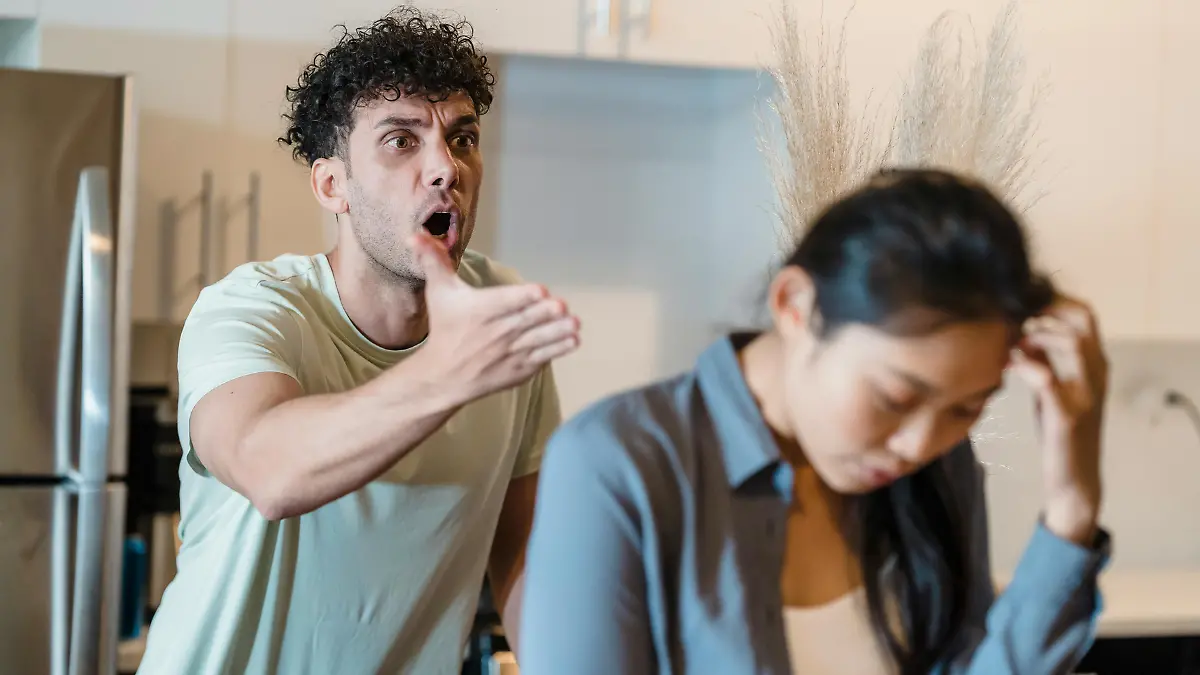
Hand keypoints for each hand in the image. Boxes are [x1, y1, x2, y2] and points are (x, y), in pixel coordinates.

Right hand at [408, 231, 580, 403]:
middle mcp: (497, 333)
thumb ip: (433, 262)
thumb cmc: (446, 329)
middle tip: (562, 306)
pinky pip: (541, 358)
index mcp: (481, 310)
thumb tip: (414, 235)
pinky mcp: (518, 369)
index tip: (541, 292)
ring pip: (538, 339)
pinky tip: (572, 341)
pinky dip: (557, 350)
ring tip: (575, 324)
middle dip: (546, 313)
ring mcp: (510, 353)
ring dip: (558, 332)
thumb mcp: (439, 293)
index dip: (524, 297)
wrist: (444, 376)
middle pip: (526, 320)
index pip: (505, 301)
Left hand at [1008, 294, 1107, 545]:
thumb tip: (1020, 334)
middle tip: (1015, 317)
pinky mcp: (1068, 414)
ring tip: (1012, 344)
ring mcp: (1086, 393)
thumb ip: (1043, 361)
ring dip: (1037, 334)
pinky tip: (1007, 367)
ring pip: (1074, 342)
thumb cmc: (1060, 430)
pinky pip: (1048, 378)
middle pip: (1083, 319)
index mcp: (1095, 365)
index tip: (1022, 306)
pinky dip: (1026, 365)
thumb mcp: (1051, 389)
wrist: (1074, 479)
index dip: (1053, 301)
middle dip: (1047, 309)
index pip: (1084, 315)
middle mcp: (1097, 374)